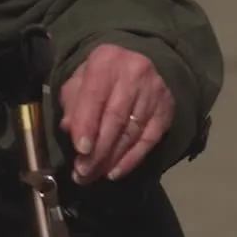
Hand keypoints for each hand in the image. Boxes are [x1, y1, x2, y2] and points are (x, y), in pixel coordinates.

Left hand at [59, 44, 172, 183]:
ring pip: (131, 132)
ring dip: (111, 159)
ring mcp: (154, 92)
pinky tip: (115, 172)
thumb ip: (72, 103)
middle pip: (115, 118)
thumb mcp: (79, 82)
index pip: (95, 96)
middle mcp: (134, 73)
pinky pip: (148, 140)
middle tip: (82, 172)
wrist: (134, 66)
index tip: (80, 150)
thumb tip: (70, 129)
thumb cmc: (100, 78)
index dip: (87, 125)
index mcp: (106, 61)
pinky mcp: (166, 110)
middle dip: (97, 150)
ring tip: (93, 175)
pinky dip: (131, 160)